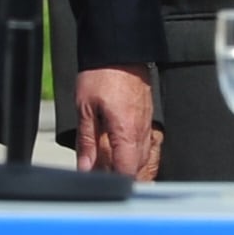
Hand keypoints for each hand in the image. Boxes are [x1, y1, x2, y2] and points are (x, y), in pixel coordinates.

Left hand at [76, 65, 157, 179]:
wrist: (120, 48)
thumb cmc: (102, 72)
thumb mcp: (85, 108)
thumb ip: (87, 142)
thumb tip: (85, 167)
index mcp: (126, 131)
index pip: (127, 170)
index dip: (116, 182)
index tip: (104, 186)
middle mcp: (142, 130)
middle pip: (139, 168)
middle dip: (125, 178)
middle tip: (108, 182)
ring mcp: (148, 123)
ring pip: (146, 157)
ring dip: (133, 167)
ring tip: (117, 172)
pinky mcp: (149, 115)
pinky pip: (148, 143)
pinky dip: (138, 153)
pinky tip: (127, 153)